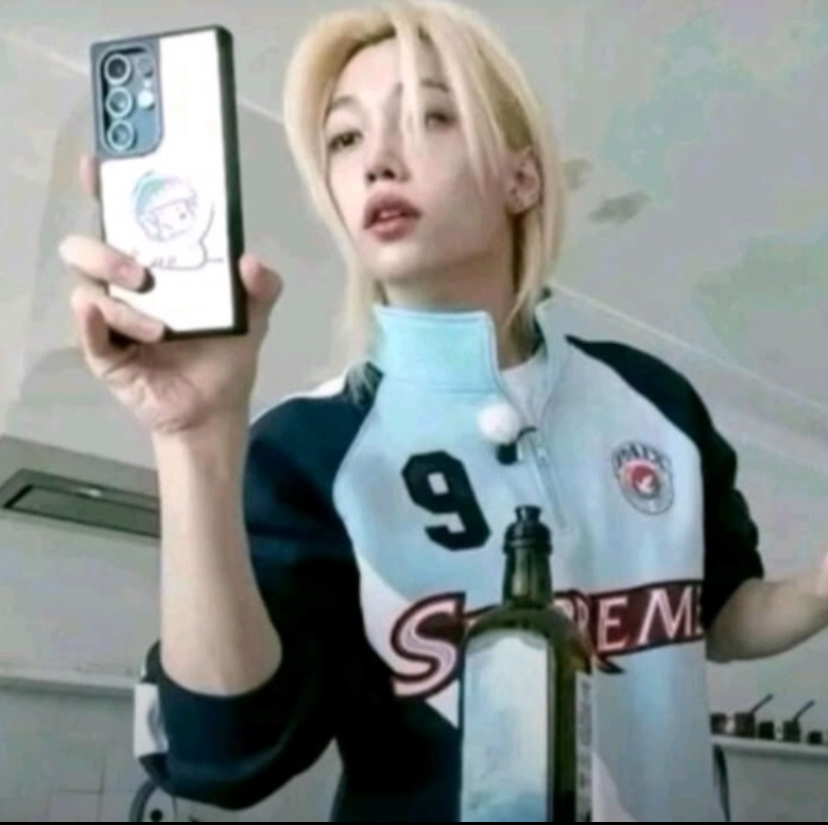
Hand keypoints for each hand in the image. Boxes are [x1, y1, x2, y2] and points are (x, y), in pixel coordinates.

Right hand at [60, 155, 282, 435]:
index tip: (100, 167)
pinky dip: (90, 323)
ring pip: (87, 289)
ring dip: (121, 303)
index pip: (122, 219)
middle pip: (88, 248)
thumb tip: (250, 262)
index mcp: (156, 264)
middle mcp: (125, 285)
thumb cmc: (227, 353)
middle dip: (107, 252)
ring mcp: (111, 318)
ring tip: (159, 328)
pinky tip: (99, 316)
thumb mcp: (254, 314)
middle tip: (145, 274)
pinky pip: (87, 333)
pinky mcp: (105, 354)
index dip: (106, 189)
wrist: (217, 408)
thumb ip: (262, 285)